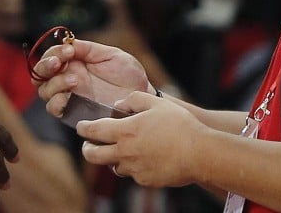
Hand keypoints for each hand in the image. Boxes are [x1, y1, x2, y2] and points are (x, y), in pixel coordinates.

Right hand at [32, 38, 149, 117]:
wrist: (142, 96)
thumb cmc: (128, 75)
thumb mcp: (110, 55)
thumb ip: (88, 49)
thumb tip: (67, 42)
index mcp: (74, 62)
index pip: (52, 56)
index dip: (55, 52)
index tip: (69, 51)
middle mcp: (67, 78)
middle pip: (41, 74)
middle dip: (45, 66)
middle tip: (59, 63)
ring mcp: (69, 96)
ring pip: (45, 91)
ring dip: (54, 83)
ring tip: (74, 81)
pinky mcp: (73, 112)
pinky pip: (54, 109)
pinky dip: (56, 102)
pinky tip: (68, 97)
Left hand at [78, 91, 201, 187]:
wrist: (199, 152)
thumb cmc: (179, 124)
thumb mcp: (157, 102)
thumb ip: (134, 99)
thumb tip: (119, 104)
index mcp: (124, 131)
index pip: (93, 131)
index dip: (83, 128)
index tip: (81, 127)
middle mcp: (125, 152)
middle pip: (94, 155)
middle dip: (87, 149)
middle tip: (89, 145)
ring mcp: (135, 169)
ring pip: (114, 167)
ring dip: (112, 159)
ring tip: (120, 150)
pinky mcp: (146, 181)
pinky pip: (133, 174)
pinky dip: (133, 166)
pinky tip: (144, 158)